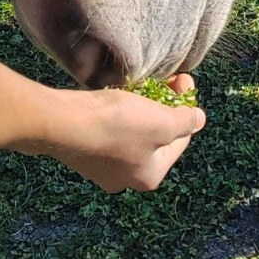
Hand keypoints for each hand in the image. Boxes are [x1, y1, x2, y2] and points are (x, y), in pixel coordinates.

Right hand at [40, 75, 206, 192]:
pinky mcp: (81, 152)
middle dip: (163, 108)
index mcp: (149, 177)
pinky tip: (115, 97)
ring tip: (142, 86)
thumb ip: (186, 121)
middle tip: (166, 80)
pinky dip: (116, 114)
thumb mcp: (162, 122)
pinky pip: (108, 132)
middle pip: (155, 138)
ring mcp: (100, 168)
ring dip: (140, 109)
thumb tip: (199, 119)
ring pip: (131, 134)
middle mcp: (125, 179)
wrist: (60, 122)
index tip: (184, 79)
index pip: (181, 140)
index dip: (187, 108)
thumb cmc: (117, 124)